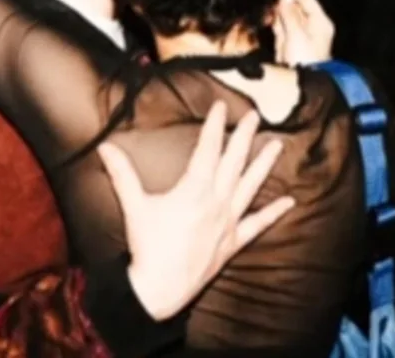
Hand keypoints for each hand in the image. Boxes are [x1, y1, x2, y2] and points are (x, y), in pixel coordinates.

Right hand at [98, 101, 295, 319]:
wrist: (160, 288)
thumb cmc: (148, 246)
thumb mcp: (134, 205)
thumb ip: (122, 173)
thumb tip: (106, 147)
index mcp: (195, 188)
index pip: (208, 148)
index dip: (215, 125)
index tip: (222, 106)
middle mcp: (217, 201)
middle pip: (234, 162)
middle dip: (245, 137)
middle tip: (256, 116)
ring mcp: (228, 222)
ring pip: (251, 186)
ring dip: (264, 165)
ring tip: (277, 146)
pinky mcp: (233, 242)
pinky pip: (258, 225)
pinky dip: (273, 213)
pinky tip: (289, 202)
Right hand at [272, 0, 333, 65]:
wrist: (302, 84)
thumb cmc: (306, 60)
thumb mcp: (297, 34)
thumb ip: (289, 15)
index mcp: (320, 23)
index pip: (308, 0)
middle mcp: (312, 27)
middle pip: (298, 7)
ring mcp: (301, 36)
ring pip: (289, 17)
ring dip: (279, 10)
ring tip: (269, 1)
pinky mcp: (291, 44)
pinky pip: (283, 28)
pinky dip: (276, 22)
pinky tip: (269, 16)